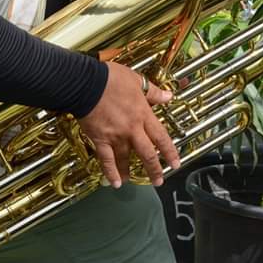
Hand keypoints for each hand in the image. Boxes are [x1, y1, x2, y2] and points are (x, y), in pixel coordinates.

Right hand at [78, 61, 179, 187]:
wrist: (87, 83)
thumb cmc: (111, 79)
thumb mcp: (137, 81)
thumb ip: (153, 91)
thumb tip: (168, 96)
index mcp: (143, 114)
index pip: (160, 137)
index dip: (169, 152)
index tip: (175, 163)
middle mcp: (131, 129)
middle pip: (146, 153)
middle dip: (154, 169)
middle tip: (159, 181)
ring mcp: (115, 136)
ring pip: (126, 158)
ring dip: (129, 172)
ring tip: (131, 182)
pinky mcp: (99, 139)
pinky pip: (106, 159)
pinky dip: (110, 172)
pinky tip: (114, 183)